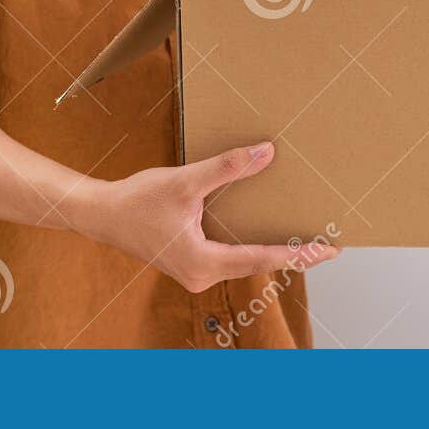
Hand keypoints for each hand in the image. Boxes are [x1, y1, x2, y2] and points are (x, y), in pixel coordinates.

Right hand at [71, 141, 338, 292]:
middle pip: (256, 264)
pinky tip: (265, 233)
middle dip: (291, 255)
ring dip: (271, 250)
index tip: (326, 251)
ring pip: (243, 261)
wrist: (101, 214)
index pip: (260, 258)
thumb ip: (227, 168)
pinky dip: (250, 246)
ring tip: (303, 240)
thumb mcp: (186, 181)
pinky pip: (229, 256)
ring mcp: (196, 272)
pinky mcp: (190, 262)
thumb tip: (267, 153)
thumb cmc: (138, 201)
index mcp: (203, 263)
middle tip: (327, 246)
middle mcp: (202, 275)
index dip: (296, 253)